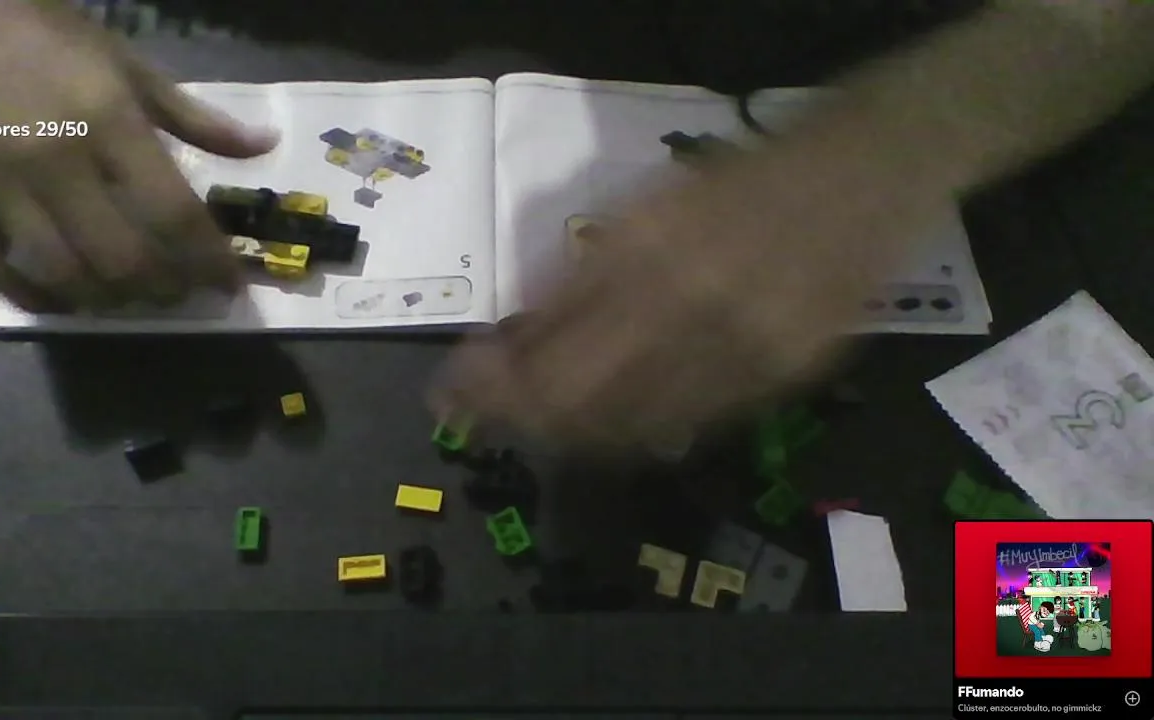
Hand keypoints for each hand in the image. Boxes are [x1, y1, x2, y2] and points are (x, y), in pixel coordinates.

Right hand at [0, 0, 277, 310]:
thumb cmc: (50, 41)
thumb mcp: (130, 69)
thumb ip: (196, 119)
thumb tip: (265, 146)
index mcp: (109, 121)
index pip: (174, 212)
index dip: (209, 259)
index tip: (228, 285)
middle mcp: (54, 158)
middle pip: (122, 257)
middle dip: (161, 289)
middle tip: (175, 292)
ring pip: (63, 274)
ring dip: (106, 301)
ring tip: (127, 298)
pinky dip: (34, 299)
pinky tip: (63, 301)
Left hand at [432, 127, 949, 446]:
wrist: (860, 178)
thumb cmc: (738, 188)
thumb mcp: (644, 211)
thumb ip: (579, 277)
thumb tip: (513, 339)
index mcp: (645, 252)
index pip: (546, 340)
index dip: (491, 380)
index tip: (451, 397)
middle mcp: (689, 304)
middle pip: (578, 398)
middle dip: (518, 418)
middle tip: (482, 422)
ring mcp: (740, 348)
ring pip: (633, 427)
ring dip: (574, 435)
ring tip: (542, 428)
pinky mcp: (784, 379)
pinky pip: (694, 426)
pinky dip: (641, 433)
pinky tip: (615, 429)